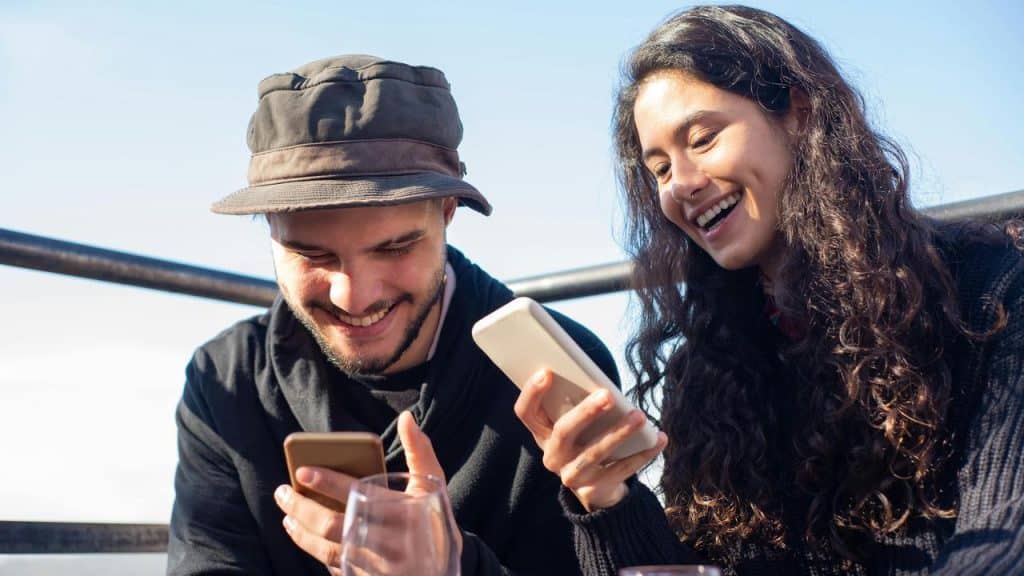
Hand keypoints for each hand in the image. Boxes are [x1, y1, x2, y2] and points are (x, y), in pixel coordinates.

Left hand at [275, 412, 461, 573]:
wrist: (445, 569)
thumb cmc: (435, 517)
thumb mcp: (434, 485)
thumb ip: (419, 451)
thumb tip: (405, 418)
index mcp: (405, 513)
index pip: (358, 494)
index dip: (327, 482)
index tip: (303, 471)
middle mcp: (390, 543)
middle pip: (334, 526)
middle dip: (302, 508)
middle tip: (283, 493)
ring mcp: (378, 567)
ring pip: (330, 550)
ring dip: (302, 533)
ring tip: (288, 516)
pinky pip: (337, 568)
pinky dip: (318, 553)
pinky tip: (306, 538)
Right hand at [514, 369, 667, 511]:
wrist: (595, 487)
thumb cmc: (586, 439)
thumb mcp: (575, 424)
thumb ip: (577, 405)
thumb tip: (598, 383)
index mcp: (542, 433)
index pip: (526, 412)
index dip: (532, 393)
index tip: (547, 371)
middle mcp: (552, 456)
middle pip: (563, 432)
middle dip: (586, 412)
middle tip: (609, 394)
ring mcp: (572, 476)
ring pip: (594, 452)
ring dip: (619, 433)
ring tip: (641, 416)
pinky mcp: (594, 490)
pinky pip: (620, 470)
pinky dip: (642, 454)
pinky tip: (658, 438)